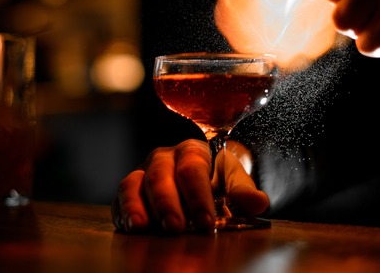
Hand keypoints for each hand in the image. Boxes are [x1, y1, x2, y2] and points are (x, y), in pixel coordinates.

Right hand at [111, 139, 268, 233]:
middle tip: (176, 228)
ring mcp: (144, 172)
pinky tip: (129, 227)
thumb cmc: (218, 179)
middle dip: (167, 203)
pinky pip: (120, 197)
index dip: (198, 196)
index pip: (192, 170)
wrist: (203, 178)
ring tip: (142, 228)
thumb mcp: (234, 181)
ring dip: (137, 206)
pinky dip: (122, 212)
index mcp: (192, 151)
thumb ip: (244, 191)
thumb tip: (259, 203)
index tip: (206, 222)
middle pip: (160, 175)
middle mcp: (164, 157)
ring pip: (134, 183)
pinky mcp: (130, 190)